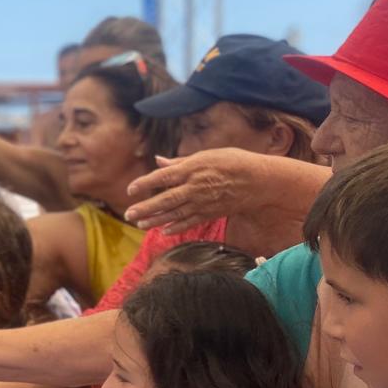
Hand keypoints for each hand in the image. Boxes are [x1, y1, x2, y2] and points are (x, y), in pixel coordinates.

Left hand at [124, 147, 271, 231]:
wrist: (259, 181)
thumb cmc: (232, 162)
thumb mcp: (205, 155)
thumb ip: (179, 162)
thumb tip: (158, 161)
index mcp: (192, 169)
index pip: (163, 177)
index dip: (145, 184)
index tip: (130, 190)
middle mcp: (195, 187)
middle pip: (166, 200)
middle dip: (145, 208)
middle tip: (128, 214)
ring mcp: (203, 202)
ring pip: (175, 214)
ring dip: (156, 220)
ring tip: (140, 224)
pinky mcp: (211, 213)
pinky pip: (190, 222)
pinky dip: (177, 227)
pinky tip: (164, 231)